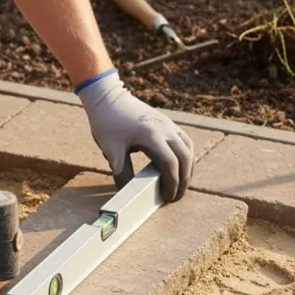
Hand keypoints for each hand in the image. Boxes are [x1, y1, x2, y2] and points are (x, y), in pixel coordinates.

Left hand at [76, 69, 193, 200]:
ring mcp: (168, 124)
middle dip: (184, 180)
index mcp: (152, 136)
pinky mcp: (166, 121)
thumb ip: (122, 174)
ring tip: (180, 183)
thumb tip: (128, 194)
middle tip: (177, 196)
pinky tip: (179, 166)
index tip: (167, 197)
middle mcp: (165, 129)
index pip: (170, 164)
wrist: (106, 96)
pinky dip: (185, 155)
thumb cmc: (107, 122)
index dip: (172, 183)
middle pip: (185, 158)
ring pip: (188, 148)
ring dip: (188, 167)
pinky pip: (184, 140)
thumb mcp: (111, 151)